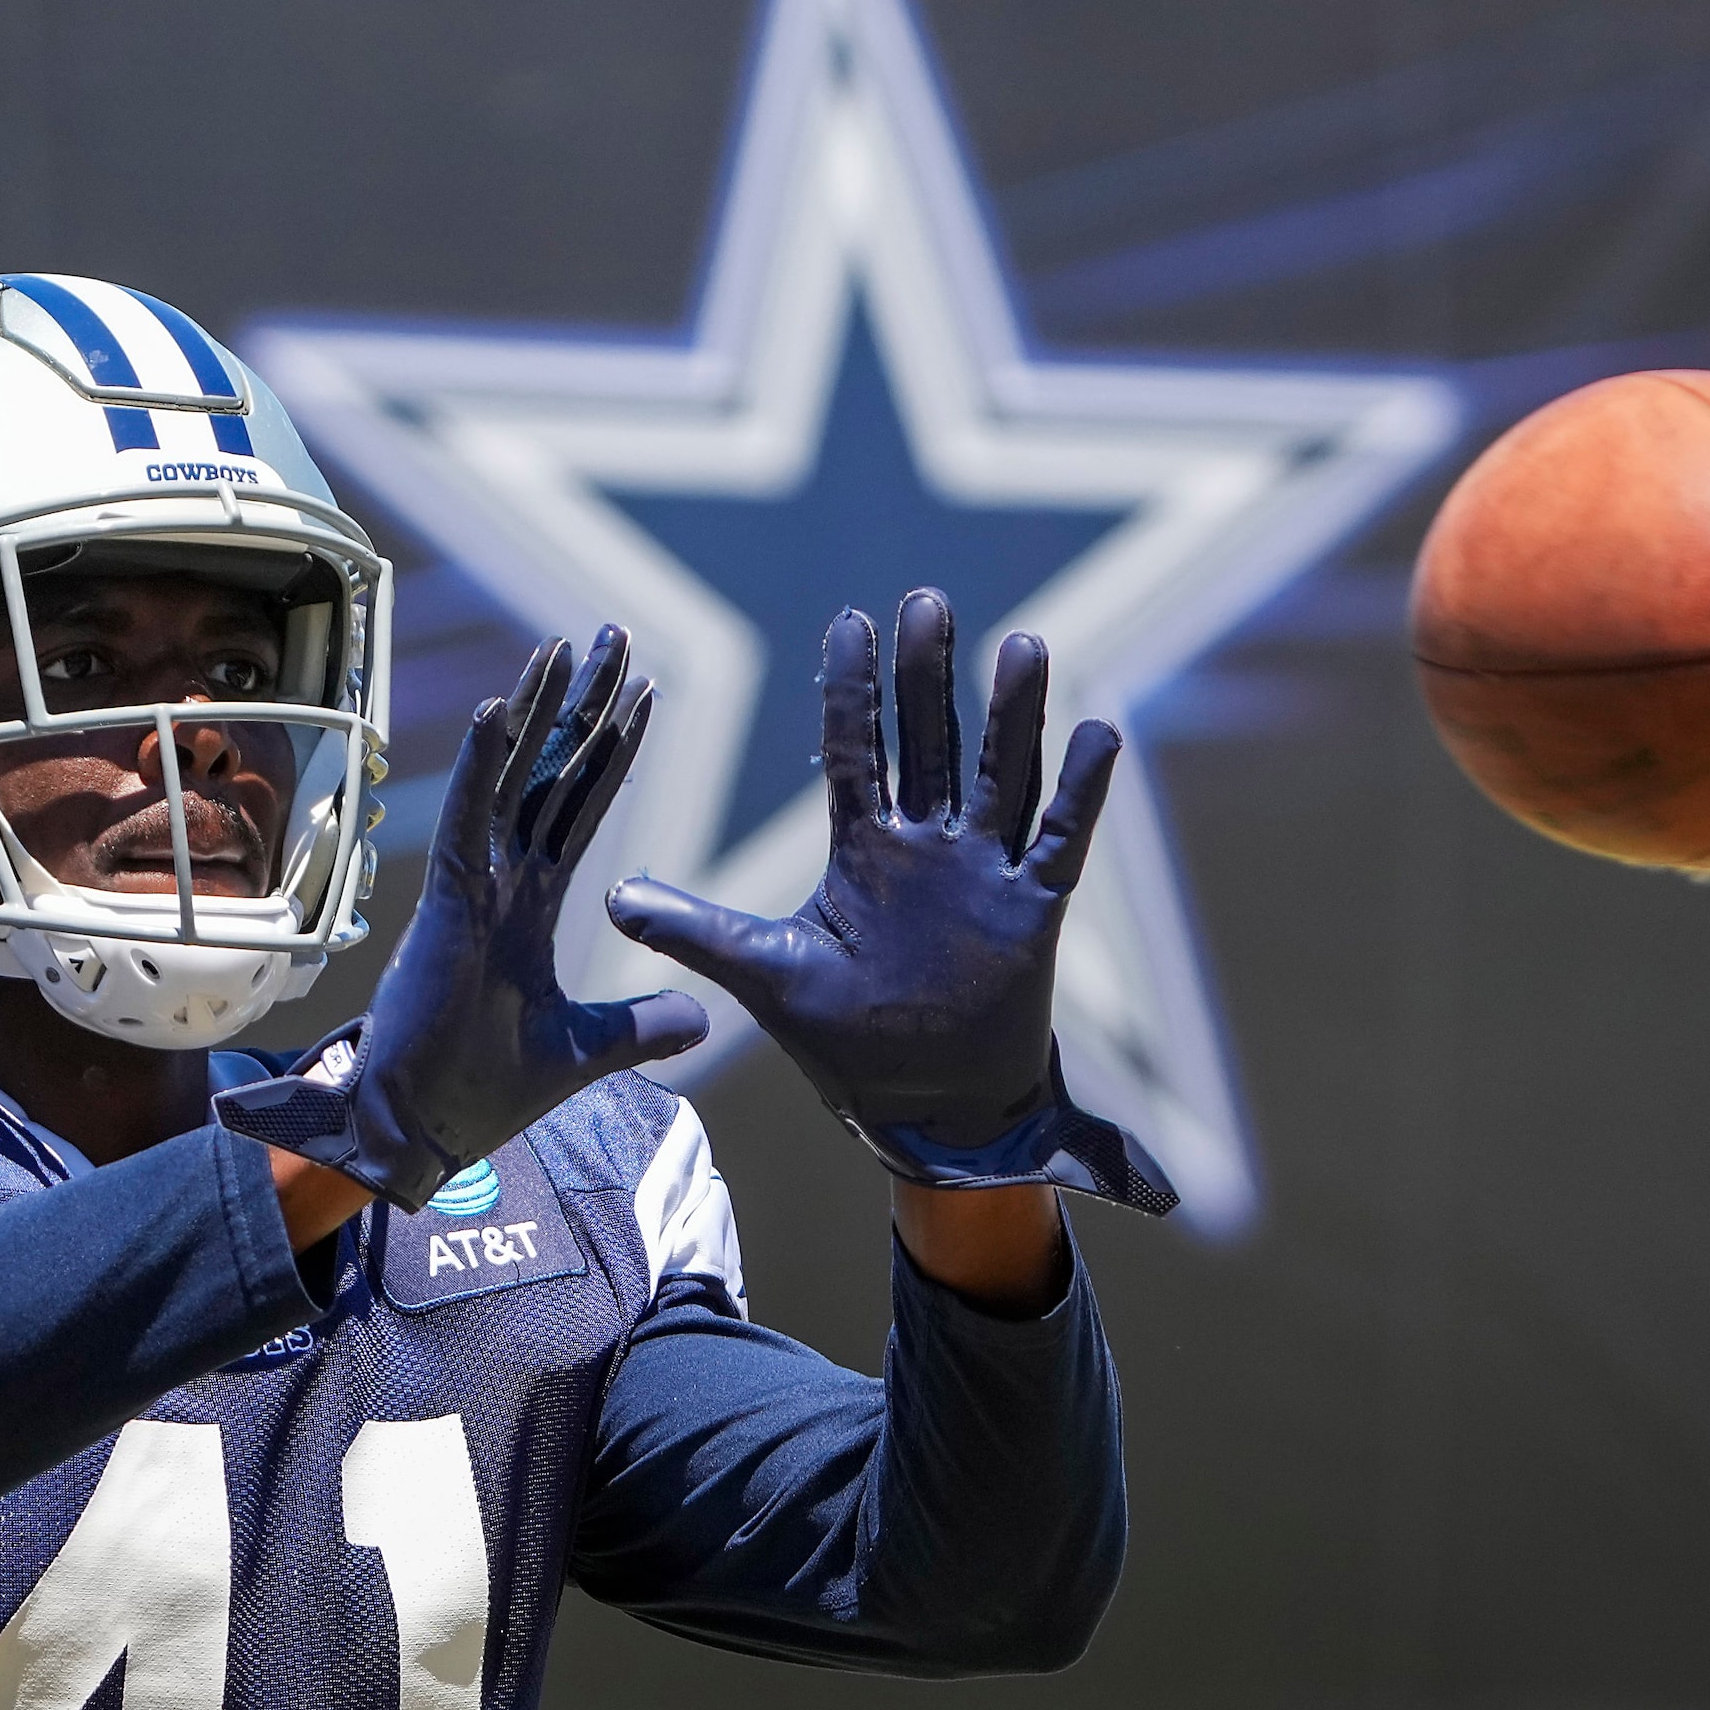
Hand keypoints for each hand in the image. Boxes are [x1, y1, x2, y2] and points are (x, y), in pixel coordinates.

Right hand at [218, 627, 708, 1210]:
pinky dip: (481, 768)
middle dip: (582, 705)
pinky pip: (468, 822)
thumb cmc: (480, 1091)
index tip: (644, 691)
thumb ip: (641, 1026)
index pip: (580, 807)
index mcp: (530, 904)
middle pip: (551, 772)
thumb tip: (703, 1017)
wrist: (420, 1132)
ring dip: (538, 713)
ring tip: (564, 646)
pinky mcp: (446, 906)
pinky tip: (499, 713)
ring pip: (510, 780)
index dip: (612, 750)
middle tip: (610, 634)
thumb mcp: (586, 1052)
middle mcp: (501, 880)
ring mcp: (471, 887)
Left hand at [607, 590, 1174, 1212]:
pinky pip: (1060, 842)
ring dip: (1012, 715)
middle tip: (926, 602)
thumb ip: (697, 931)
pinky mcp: (1033, 911)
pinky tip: (1097, 731)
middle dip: (927, 677)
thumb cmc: (847, 1038)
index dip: (851, 689)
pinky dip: (1081, 792)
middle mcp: (927, 846)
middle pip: (929, 743)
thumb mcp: (766, 975)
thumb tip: (611, 900)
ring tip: (1022, 645)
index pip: (854, 751)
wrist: (924, 1107)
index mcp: (864, 850)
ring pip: (999, 776)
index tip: (849, 618)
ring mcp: (983, 873)